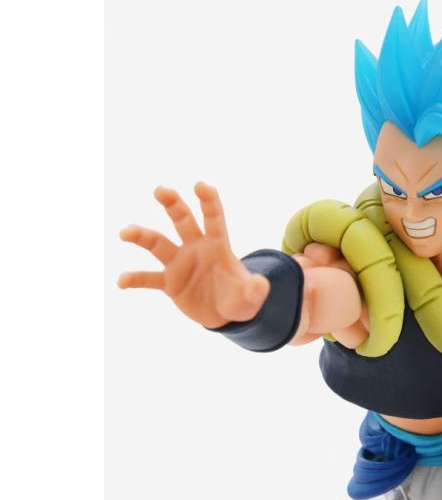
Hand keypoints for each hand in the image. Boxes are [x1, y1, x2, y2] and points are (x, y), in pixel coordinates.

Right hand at [117, 183, 268, 328]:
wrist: (224, 314)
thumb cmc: (240, 299)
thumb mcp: (251, 297)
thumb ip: (255, 290)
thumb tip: (261, 285)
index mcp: (217, 245)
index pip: (213, 218)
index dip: (208, 201)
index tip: (201, 185)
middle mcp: (195, 248)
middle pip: (182, 219)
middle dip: (172, 203)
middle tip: (161, 190)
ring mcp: (179, 264)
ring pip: (158, 243)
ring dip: (141, 236)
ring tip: (125, 232)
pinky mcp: (169, 282)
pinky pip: (148, 278)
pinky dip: (134, 279)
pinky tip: (121, 282)